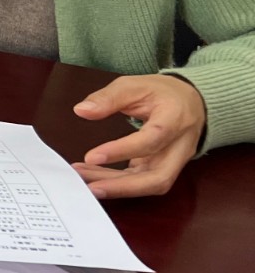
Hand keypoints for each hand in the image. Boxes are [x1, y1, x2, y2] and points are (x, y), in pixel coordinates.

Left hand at [71, 74, 205, 198]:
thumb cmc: (162, 92)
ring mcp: (175, 161)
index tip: (91, 157)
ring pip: (151, 184)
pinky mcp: (165, 167)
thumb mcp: (134, 85)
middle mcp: (180, 147)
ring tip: (85, 180)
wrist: (191, 101)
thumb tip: (81, 111)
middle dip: (123, 186)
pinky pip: (144, 182)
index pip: (151, 140)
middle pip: (159, 177)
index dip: (122, 151)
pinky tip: (95, 177)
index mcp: (175, 119)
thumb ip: (108, 98)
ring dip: (117, 187)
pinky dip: (119, 183)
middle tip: (90, 186)